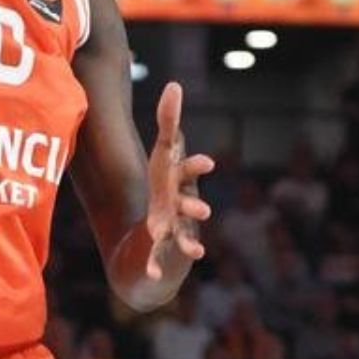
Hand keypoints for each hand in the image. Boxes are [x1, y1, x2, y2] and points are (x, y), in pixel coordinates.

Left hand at [144, 81, 214, 279]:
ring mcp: (174, 232)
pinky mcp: (162, 251)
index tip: (205, 162)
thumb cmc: (165, 188)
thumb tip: (175, 84)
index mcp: (179, 184)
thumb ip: (168, 122)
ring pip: (182, 237)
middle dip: (194, 207)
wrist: (158, 235)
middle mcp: (181, 208)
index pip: (186, 172)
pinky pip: (158, 260)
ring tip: (195, 250)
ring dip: (188, 242)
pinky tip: (153, 274)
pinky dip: (156, 267)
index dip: (194, 167)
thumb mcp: (163, 155)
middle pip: (188, 207)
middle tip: (202, 210)